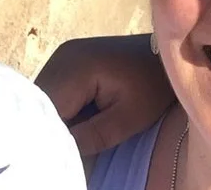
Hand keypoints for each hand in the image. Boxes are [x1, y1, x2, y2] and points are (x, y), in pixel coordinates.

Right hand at [35, 33, 174, 155]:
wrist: (168, 55)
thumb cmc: (153, 86)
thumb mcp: (127, 119)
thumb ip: (91, 137)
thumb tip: (57, 153)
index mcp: (76, 67)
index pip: (47, 109)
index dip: (50, 134)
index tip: (59, 154)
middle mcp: (62, 57)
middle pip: (41, 102)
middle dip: (50, 127)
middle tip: (64, 150)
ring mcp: (64, 56)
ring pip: (45, 98)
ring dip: (54, 118)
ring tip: (71, 138)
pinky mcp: (68, 60)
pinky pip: (55, 90)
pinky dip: (61, 109)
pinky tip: (75, 122)